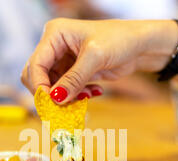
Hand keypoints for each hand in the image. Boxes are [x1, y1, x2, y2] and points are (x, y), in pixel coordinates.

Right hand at [21, 18, 176, 103]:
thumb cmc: (120, 40)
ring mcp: (63, 61)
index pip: (36, 64)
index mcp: (55, 35)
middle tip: (63, 108)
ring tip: (86, 97)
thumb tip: (55, 99)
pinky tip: (93, 92)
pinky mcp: (74, 73)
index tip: (50, 104)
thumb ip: (74, 79)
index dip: (39, 86)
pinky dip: (76, 96)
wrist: (141, 45)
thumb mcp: (95, 58)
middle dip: (49, 94)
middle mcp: (55, 47)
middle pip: (37, 77)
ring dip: (66, 97)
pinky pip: (66, 91)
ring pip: (51, 87)